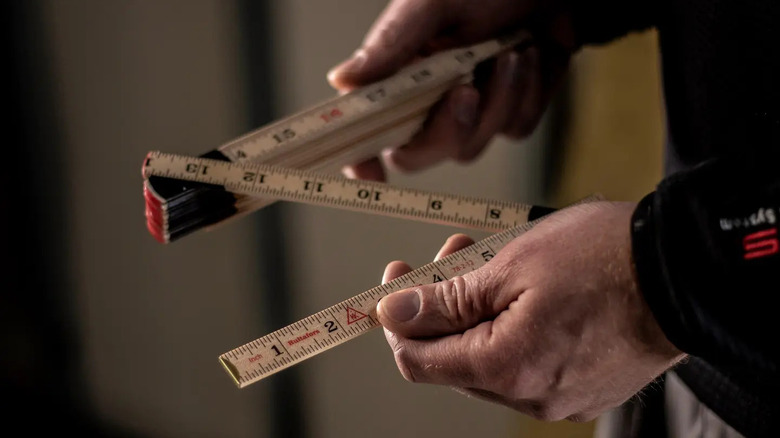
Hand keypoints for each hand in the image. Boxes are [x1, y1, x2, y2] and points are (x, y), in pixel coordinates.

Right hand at [328, 0, 575, 180]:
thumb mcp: (434, 4)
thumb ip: (392, 44)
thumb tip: (341, 80)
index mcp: (399, 75)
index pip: (368, 131)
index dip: (361, 157)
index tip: (369, 171)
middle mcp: (428, 101)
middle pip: (419, 155)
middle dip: (448, 128)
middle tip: (468, 89)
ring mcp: (471, 112)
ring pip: (471, 146)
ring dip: (498, 99)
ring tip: (514, 51)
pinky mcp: (510, 114)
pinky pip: (513, 130)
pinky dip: (526, 95)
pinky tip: (532, 56)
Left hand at [377, 202, 685, 420]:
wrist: (687, 271)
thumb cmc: (604, 257)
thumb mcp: (512, 262)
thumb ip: (447, 298)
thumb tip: (395, 312)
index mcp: (506, 366)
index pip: (417, 361)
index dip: (397, 320)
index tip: (396, 279)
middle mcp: (529, 395)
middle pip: (452, 359)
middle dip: (441, 305)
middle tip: (453, 253)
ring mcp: (558, 398)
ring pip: (487, 359)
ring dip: (475, 313)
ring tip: (490, 262)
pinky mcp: (580, 389)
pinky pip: (523, 363)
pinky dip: (509, 328)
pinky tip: (521, 291)